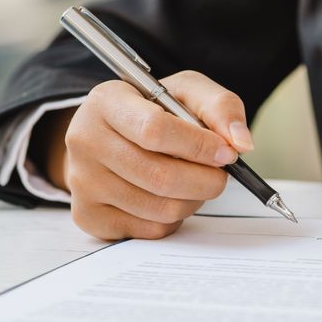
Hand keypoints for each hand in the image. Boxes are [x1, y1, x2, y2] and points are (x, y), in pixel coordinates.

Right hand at [38, 71, 253, 239]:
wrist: (112, 135)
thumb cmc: (153, 111)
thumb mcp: (187, 92)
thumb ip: (220, 107)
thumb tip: (240, 143)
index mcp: (106, 102)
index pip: (154, 131)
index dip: (200, 147)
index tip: (226, 153)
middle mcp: (85, 141)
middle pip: (160, 177)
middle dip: (206, 181)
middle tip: (220, 175)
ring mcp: (82, 182)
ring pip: (160, 208)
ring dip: (193, 200)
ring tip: (194, 182)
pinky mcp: (88, 215)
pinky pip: (150, 229)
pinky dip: (173, 218)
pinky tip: (169, 197)